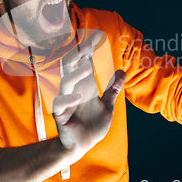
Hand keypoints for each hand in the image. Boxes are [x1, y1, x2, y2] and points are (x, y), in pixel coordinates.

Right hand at [52, 30, 125, 161]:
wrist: (82, 146)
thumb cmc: (92, 125)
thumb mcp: (107, 106)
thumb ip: (112, 90)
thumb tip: (122, 72)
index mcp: (84, 85)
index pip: (84, 61)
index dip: (89, 48)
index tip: (98, 35)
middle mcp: (74, 89)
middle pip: (70, 65)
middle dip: (78, 53)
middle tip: (89, 43)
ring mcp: (66, 100)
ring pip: (65, 81)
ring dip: (76, 73)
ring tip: (88, 68)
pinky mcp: (61, 114)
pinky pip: (60, 103)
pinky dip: (68, 98)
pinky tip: (78, 97)